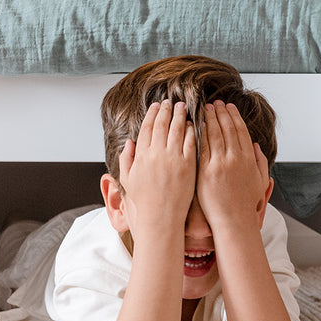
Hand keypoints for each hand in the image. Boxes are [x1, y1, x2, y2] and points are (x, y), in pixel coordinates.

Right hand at [117, 100, 196, 236]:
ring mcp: (174, 159)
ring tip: (182, 107)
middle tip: (171, 102)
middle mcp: (157, 154)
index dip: (152, 114)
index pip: (146, 127)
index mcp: (141, 155)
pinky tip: (194, 124)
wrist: (160, 218)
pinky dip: (192, 131)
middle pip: (162, 124)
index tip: (156, 105)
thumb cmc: (144, 201)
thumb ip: (126, 159)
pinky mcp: (189, 165)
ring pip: (177, 129)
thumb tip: (129, 142)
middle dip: (166, 110)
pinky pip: (191, 142)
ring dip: (180, 116)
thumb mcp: (128, 179)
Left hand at [196, 101, 269, 228]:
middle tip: (215, 103)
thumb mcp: (260, 180)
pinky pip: (201, 147)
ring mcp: (220, 164)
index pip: (241, 131)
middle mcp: (235, 158)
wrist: (233, 220)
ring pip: (214, 134)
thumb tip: (256, 146)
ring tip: (205, 108)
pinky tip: (195, 124)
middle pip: (227, 128)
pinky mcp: (206, 171)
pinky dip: (198, 133)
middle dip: (220, 113)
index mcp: (249, 158)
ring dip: (209, 119)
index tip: (229, 107)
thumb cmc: (245, 203)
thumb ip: (260, 161)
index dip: (234, 116)